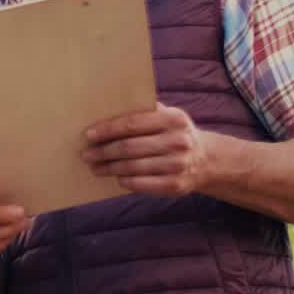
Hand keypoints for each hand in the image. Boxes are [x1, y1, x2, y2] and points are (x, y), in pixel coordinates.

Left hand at [83, 102, 212, 196]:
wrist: (207, 160)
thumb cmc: (175, 134)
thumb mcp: (168, 117)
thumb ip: (145, 111)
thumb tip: (107, 107)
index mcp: (174, 119)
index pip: (132, 123)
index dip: (108, 130)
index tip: (89, 135)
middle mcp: (178, 141)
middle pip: (129, 147)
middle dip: (103, 151)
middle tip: (86, 154)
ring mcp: (178, 165)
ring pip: (133, 167)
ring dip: (109, 168)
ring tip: (95, 167)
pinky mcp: (176, 186)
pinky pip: (142, 184)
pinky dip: (125, 181)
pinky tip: (116, 177)